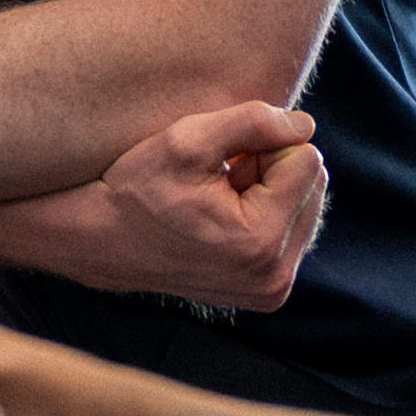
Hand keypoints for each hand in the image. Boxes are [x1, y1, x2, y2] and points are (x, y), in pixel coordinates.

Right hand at [70, 100, 329, 308]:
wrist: (101, 241)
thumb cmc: (138, 189)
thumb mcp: (188, 141)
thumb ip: (256, 122)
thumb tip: (307, 127)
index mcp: (260, 242)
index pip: (307, 160)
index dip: (264, 145)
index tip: (222, 159)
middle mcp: (274, 277)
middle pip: (313, 185)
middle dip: (271, 168)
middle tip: (218, 178)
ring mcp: (272, 290)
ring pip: (305, 205)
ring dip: (268, 189)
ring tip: (218, 198)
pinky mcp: (268, 292)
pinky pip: (291, 230)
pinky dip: (265, 213)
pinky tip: (224, 217)